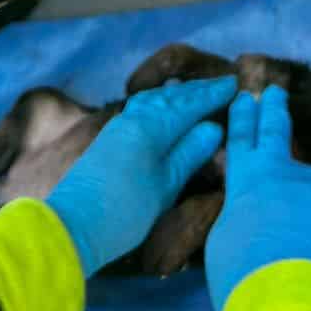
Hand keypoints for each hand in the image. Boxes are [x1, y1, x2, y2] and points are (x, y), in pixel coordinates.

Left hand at [46, 75, 236, 277]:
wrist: (75, 225)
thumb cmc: (126, 211)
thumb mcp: (165, 187)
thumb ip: (189, 154)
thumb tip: (213, 127)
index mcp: (151, 127)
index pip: (188, 104)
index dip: (212, 95)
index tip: (235, 84)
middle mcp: (134, 118)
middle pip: (170, 97)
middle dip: (197, 90)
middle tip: (222, 84)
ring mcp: (120, 126)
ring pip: (153, 99)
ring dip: (176, 93)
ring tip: (195, 91)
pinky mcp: (111, 137)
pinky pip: (142, 107)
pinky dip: (158, 100)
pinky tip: (162, 106)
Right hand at [205, 87, 310, 310]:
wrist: (279, 285)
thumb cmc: (240, 268)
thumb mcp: (226, 236)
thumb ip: (243, 216)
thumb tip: (256, 216)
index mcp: (243, 180)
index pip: (240, 140)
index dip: (242, 118)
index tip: (245, 97)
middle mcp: (277, 169)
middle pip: (275, 130)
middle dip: (273, 110)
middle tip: (275, 92)